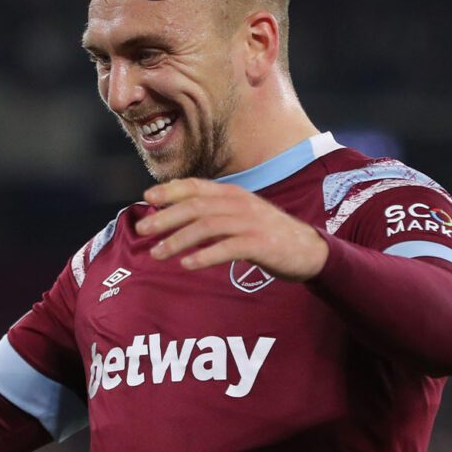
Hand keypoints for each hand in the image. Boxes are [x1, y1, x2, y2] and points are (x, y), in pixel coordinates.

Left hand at [136, 178, 328, 281]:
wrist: (309, 250)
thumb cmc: (266, 234)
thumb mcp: (239, 216)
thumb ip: (212, 212)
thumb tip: (172, 215)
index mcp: (232, 194)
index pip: (196, 186)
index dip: (170, 190)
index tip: (147, 198)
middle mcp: (240, 203)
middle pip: (195, 206)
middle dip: (165, 217)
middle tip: (142, 230)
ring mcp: (251, 222)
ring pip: (207, 226)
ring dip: (178, 240)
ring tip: (157, 253)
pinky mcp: (261, 244)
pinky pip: (228, 248)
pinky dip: (205, 256)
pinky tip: (187, 265)